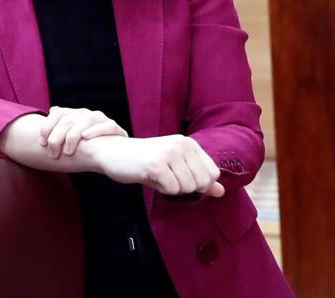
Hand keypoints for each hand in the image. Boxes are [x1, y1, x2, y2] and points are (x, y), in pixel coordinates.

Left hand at [37, 106, 127, 158]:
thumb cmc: (90, 147)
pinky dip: (95, 130)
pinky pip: (106, 126)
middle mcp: (87, 113)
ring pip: (84, 122)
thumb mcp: (74, 137)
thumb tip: (52, 109)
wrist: (116, 154)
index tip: (42, 143)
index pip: (58, 114)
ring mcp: (102, 119)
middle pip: (67, 120)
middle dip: (57, 138)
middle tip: (53, 154)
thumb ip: (63, 126)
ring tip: (68, 152)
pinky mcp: (115, 128)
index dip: (47, 127)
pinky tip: (86, 137)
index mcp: (76, 114)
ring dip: (73, 137)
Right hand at [87, 135, 224, 197]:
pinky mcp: (156, 165)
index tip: (179, 176)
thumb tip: (221, 192)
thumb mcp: (175, 168)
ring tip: (157, 176)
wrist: (112, 152)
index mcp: (189, 143)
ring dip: (172, 189)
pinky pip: (172, 190)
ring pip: (188, 188)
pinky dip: (162, 189)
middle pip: (202, 183)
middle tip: (167, 177)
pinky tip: (150, 177)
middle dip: (185, 188)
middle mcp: (181, 145)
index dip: (199, 183)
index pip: (212, 173)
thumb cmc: (145, 161)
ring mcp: (169, 154)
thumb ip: (199, 178)